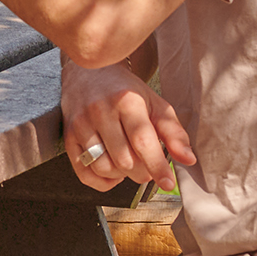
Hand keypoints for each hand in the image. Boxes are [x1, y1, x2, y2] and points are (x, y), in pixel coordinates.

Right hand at [61, 59, 193, 192]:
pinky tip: (112, 171)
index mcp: (126, 101)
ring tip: (128, 162)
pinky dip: (101, 181)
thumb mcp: (155, 104)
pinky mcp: (68, 136)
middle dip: (142, 170)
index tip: (169, 183)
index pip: (142, 141)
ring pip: (104, 168)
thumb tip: (188, 160)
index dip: (157, 166)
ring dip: (121, 175)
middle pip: (124, 160)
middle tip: (146, 162)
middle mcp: (100, 111)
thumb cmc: (125, 91)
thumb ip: (173, 132)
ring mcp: (81, 124)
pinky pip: (84, 173)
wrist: (87, 72)